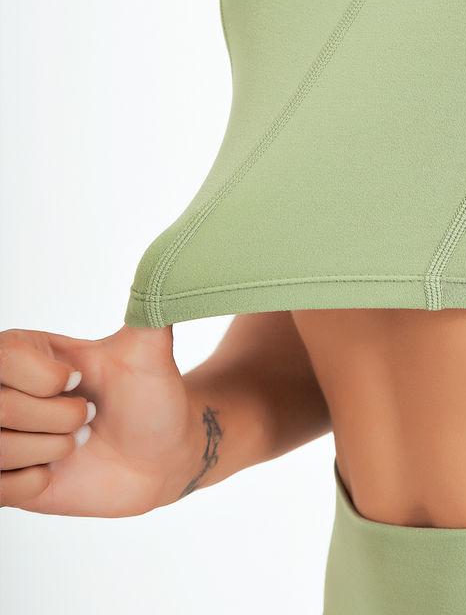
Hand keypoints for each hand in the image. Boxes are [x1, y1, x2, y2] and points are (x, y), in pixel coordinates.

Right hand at [0, 324, 199, 516]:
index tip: (82, 380)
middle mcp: (4, 389)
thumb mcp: (150, 351)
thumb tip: (166, 266)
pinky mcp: (0, 480)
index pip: (2, 357)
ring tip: (77, 442)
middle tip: (90, 418)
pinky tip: (60, 471)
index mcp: (26, 352)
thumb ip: (152, 307)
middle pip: (0, 407)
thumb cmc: (154, 398)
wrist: (163, 456)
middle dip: (62, 419)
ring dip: (52, 450)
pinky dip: (36, 482)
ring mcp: (0, 435)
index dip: (47, 379)